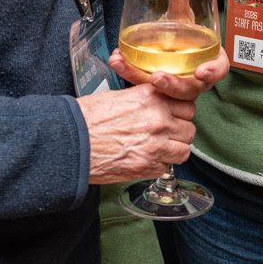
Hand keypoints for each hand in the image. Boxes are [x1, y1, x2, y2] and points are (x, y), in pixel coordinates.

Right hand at [78, 85, 195, 184]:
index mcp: (151, 97)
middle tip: (168, 133)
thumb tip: (154, 104)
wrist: (73, 143)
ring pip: (185, 149)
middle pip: (189, 126)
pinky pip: (169, 167)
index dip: (180, 110)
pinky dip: (162, 165)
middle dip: (180, 130)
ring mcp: (157, 145)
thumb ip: (143, 100)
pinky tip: (148, 159)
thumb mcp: (118, 96)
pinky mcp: (149, 167)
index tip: (174, 114)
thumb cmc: (88, 119)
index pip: (186, 102)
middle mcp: (159, 119)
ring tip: (161, 148)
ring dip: (175, 149)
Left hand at [109, 0, 229, 97]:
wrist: (168, 46)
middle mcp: (193, 78)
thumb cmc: (184, 36)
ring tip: (124, 65)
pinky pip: (142, 82)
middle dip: (173, 86)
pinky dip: (128, 72)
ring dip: (140, 78)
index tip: (201, 72)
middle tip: (157, 77)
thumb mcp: (181, 15)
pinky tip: (116, 60)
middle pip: (188, 88)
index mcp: (209, 61)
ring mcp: (174, 84)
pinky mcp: (155, 87)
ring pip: (161, 90)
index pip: (217, 70)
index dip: (211, 72)